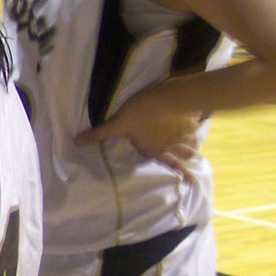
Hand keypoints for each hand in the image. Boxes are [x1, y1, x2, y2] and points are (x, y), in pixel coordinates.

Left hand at [75, 85, 202, 182]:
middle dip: (184, 165)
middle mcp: (168, 148)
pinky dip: (197, 138)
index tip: (175, 176)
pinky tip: (199, 136)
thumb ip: (99, 134)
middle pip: (178, 159)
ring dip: (192, 153)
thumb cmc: (143, 112)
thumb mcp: (118, 123)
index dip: (165, 165)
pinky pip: (195, 134)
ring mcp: (182, 137)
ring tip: (198, 158)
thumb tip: (77, 142)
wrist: (175, 98)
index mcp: (152, 151)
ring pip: (189, 149)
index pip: (158, 160)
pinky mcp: (192, 124)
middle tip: (191, 178)